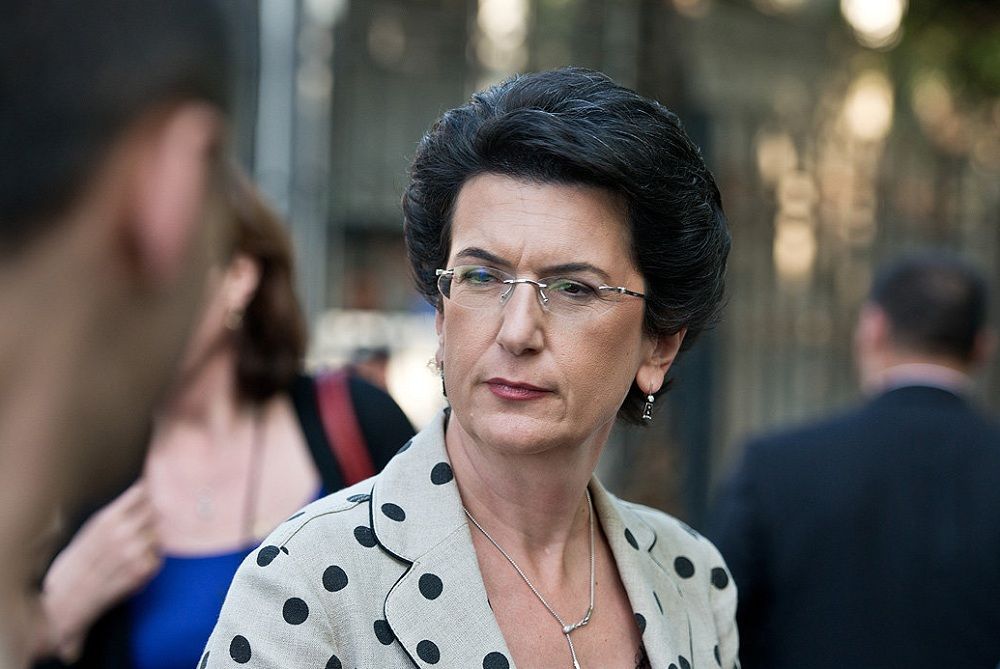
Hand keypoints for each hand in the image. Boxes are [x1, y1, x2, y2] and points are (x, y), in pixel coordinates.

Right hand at [36, 482, 161, 661]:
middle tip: (137, 529)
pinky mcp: (144, 569)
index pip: (142, 492)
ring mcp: (135, 551)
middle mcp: (124, 532)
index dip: (147, 493)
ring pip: (158, 534)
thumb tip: (147, 488)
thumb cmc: (85, 555)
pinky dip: (148, 560)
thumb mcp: (95, 525)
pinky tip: (130, 566)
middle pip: (155, 510)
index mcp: (109, 518)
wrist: (72, 593)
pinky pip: (157, 556)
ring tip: (129, 551)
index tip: (148, 496)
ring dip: (150, 540)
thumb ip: (121, 509)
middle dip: (150, 517)